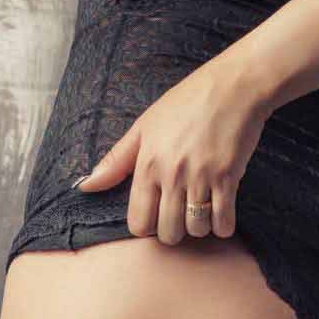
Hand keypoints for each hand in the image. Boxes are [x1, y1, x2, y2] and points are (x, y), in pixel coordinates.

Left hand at [72, 57, 270, 243]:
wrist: (233, 86)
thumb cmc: (187, 102)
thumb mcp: (145, 125)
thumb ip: (116, 161)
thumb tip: (84, 187)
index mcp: (147, 162)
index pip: (138, 222)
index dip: (147, 225)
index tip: (157, 213)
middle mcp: (171, 173)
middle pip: (167, 232)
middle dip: (173, 230)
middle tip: (180, 213)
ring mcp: (201, 176)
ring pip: (196, 230)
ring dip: (200, 227)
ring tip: (201, 209)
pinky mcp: (228, 177)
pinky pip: (224, 222)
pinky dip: (223, 225)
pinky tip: (221, 211)